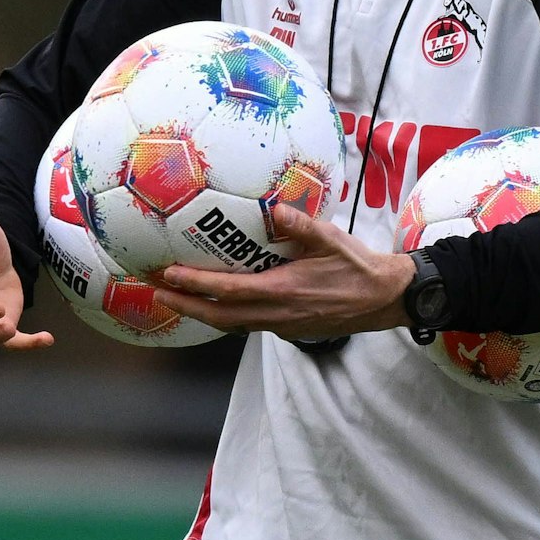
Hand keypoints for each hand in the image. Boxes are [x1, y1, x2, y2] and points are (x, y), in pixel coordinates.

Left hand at [154, 203, 414, 337]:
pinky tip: (215, 303)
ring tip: (175, 298)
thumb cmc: (358, 267)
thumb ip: (301, 225)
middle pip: (220, 318)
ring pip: (232, 325)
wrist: (384, 300)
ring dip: (201, 313)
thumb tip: (274, 209)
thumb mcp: (332, 240)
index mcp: (283, 292)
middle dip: (185, 306)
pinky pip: (247, 325)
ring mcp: (281, 326)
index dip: (196, 285)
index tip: (169, 275)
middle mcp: (277, 315)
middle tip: (156, 291)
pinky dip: (224, 316)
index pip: (229, 291)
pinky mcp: (287, 329)